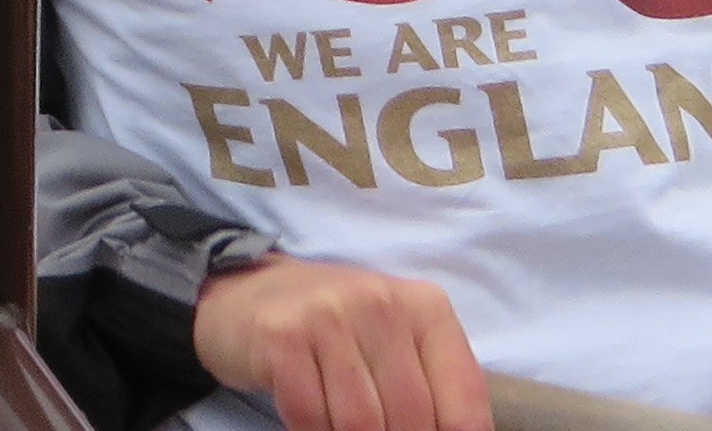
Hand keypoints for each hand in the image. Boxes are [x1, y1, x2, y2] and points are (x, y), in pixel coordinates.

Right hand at [195, 258, 489, 430]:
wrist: (245, 293)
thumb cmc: (336, 330)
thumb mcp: (396, 343)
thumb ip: (431, 387)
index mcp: (424, 307)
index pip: (465, 399)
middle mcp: (380, 302)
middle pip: (411, 418)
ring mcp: (328, 315)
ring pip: (361, 423)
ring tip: (340, 424)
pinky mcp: (281, 335)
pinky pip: (310, 416)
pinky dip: (312, 429)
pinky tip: (311, 415)